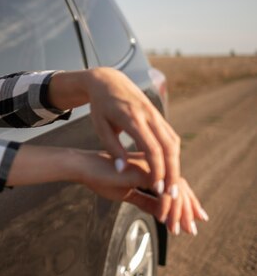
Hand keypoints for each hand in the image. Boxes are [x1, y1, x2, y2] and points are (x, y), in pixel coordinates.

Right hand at [78, 151, 207, 234]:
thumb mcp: (127, 194)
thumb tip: (162, 214)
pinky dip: (165, 206)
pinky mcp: (143, 171)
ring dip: (178, 212)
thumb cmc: (101, 177)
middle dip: (188, 210)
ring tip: (177, 229)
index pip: (176, 186)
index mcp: (152, 169)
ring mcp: (151, 166)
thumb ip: (146, 202)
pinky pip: (161, 191)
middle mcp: (155, 165)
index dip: (186, 203)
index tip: (193, 219)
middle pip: (180, 188)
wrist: (84, 167)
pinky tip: (163, 219)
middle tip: (192, 230)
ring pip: (174, 190)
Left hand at [83, 67, 180, 204]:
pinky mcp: (159, 116)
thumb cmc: (100, 107)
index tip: (157, 188)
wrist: (108, 81)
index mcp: (132, 118)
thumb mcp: (100, 127)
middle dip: (172, 172)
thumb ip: (112, 149)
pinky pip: (171, 137)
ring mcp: (156, 114)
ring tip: (172, 186)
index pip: (151, 148)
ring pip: (173, 142)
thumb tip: (122, 171)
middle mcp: (149, 116)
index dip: (157, 169)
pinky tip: (170, 170)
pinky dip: (173, 154)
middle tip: (172, 194)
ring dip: (176, 165)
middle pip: (168, 147)